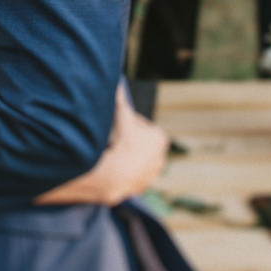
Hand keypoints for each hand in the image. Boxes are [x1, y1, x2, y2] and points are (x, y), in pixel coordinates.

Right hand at [37, 86, 169, 206]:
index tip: (115, 124)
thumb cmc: (121, 141)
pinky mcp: (141, 188)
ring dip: (126, 157)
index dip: (127, 123)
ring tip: (110, 153)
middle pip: (140, 144)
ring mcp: (151, 175)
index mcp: (159, 139)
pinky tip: (111, 167)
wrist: (115, 173)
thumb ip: (120, 98)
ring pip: (136, 161)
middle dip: (128, 140)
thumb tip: (116, 82)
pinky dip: (122, 172)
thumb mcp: (121, 115)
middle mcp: (160, 158)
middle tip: (111, 137)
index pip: (141, 126)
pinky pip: (131, 176)